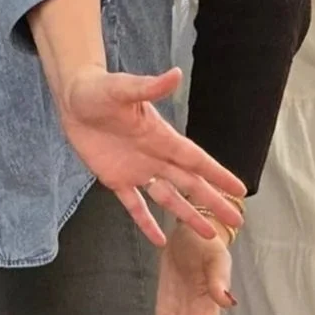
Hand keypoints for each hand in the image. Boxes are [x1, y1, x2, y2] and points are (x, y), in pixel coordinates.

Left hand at [59, 65, 246, 243]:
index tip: (240, 189)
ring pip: (168, 198)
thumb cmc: (99, 89)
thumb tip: (176, 74)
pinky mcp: (114, 179)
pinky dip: (146, 222)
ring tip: (207, 233)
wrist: (73, 97)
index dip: (218, 175)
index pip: (196, 160)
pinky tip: (159, 240)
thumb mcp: (123, 88)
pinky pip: (134, 205)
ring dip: (187, 215)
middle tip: (237, 220)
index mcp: (161, 137)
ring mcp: (136, 170)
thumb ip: (149, 86)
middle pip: (190, 184)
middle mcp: (155, 156)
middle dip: (213, 201)